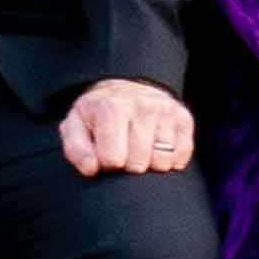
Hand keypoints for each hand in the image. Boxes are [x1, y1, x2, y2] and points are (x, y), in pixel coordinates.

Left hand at [63, 78, 194, 178]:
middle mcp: (142, 105)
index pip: (113, 159)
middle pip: (139, 164)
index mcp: (111, 107)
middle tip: (123, 153)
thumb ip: (77, 150)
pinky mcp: (183, 117)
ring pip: (162, 162)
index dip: (107, 166)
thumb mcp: (75, 127)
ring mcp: (165, 110)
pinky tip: (156, 149)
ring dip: (150, 165)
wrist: (125, 89)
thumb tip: (92, 170)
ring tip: (139, 150)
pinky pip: (181, 156)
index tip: (104, 157)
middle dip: (128, 167)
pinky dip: (170, 161)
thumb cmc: (97, 117)